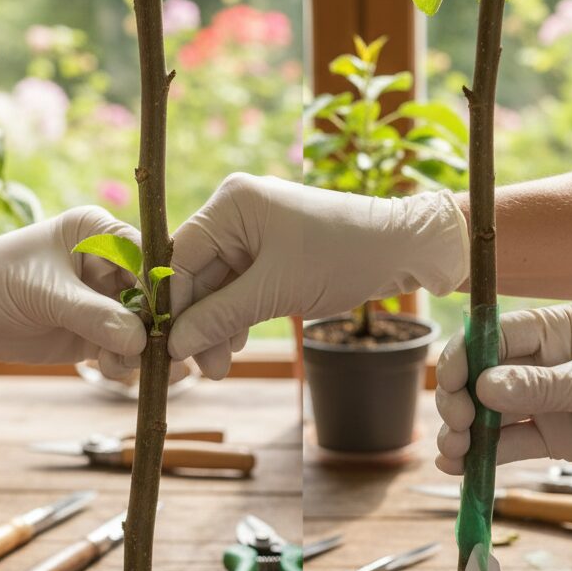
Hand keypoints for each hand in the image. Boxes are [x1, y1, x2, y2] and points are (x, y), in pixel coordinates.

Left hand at [0, 207, 146, 376]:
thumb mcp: (46, 294)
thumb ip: (93, 315)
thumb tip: (140, 340)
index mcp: (99, 232)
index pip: (146, 255)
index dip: (160, 286)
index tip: (165, 317)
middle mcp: (109, 264)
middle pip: (152, 295)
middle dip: (155, 325)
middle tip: (155, 351)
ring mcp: (106, 300)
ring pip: (144, 327)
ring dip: (140, 349)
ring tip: (120, 364)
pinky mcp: (98, 332)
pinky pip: (126, 350)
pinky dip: (125, 363)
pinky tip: (110, 369)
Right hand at [167, 173, 467, 378]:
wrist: (403, 250)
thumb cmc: (343, 257)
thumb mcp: (275, 291)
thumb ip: (219, 317)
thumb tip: (174, 344)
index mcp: (231, 203)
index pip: (180, 257)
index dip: (173, 304)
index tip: (169, 346)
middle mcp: (234, 211)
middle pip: (195, 274)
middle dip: (198, 322)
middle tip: (200, 367)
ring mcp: (250, 232)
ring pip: (214, 287)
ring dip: (215, 327)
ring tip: (220, 366)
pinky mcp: (266, 252)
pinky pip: (236, 288)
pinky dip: (234, 317)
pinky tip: (234, 346)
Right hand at [436, 304, 571, 479]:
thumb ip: (542, 386)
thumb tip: (483, 386)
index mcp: (556, 331)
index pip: (495, 336)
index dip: (464, 357)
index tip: (449, 384)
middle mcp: (542, 362)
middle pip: (481, 376)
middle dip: (460, 400)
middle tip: (458, 426)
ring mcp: (543, 401)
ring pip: (487, 413)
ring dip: (463, 432)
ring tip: (453, 454)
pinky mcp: (550, 437)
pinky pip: (507, 444)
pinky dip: (480, 456)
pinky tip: (460, 468)